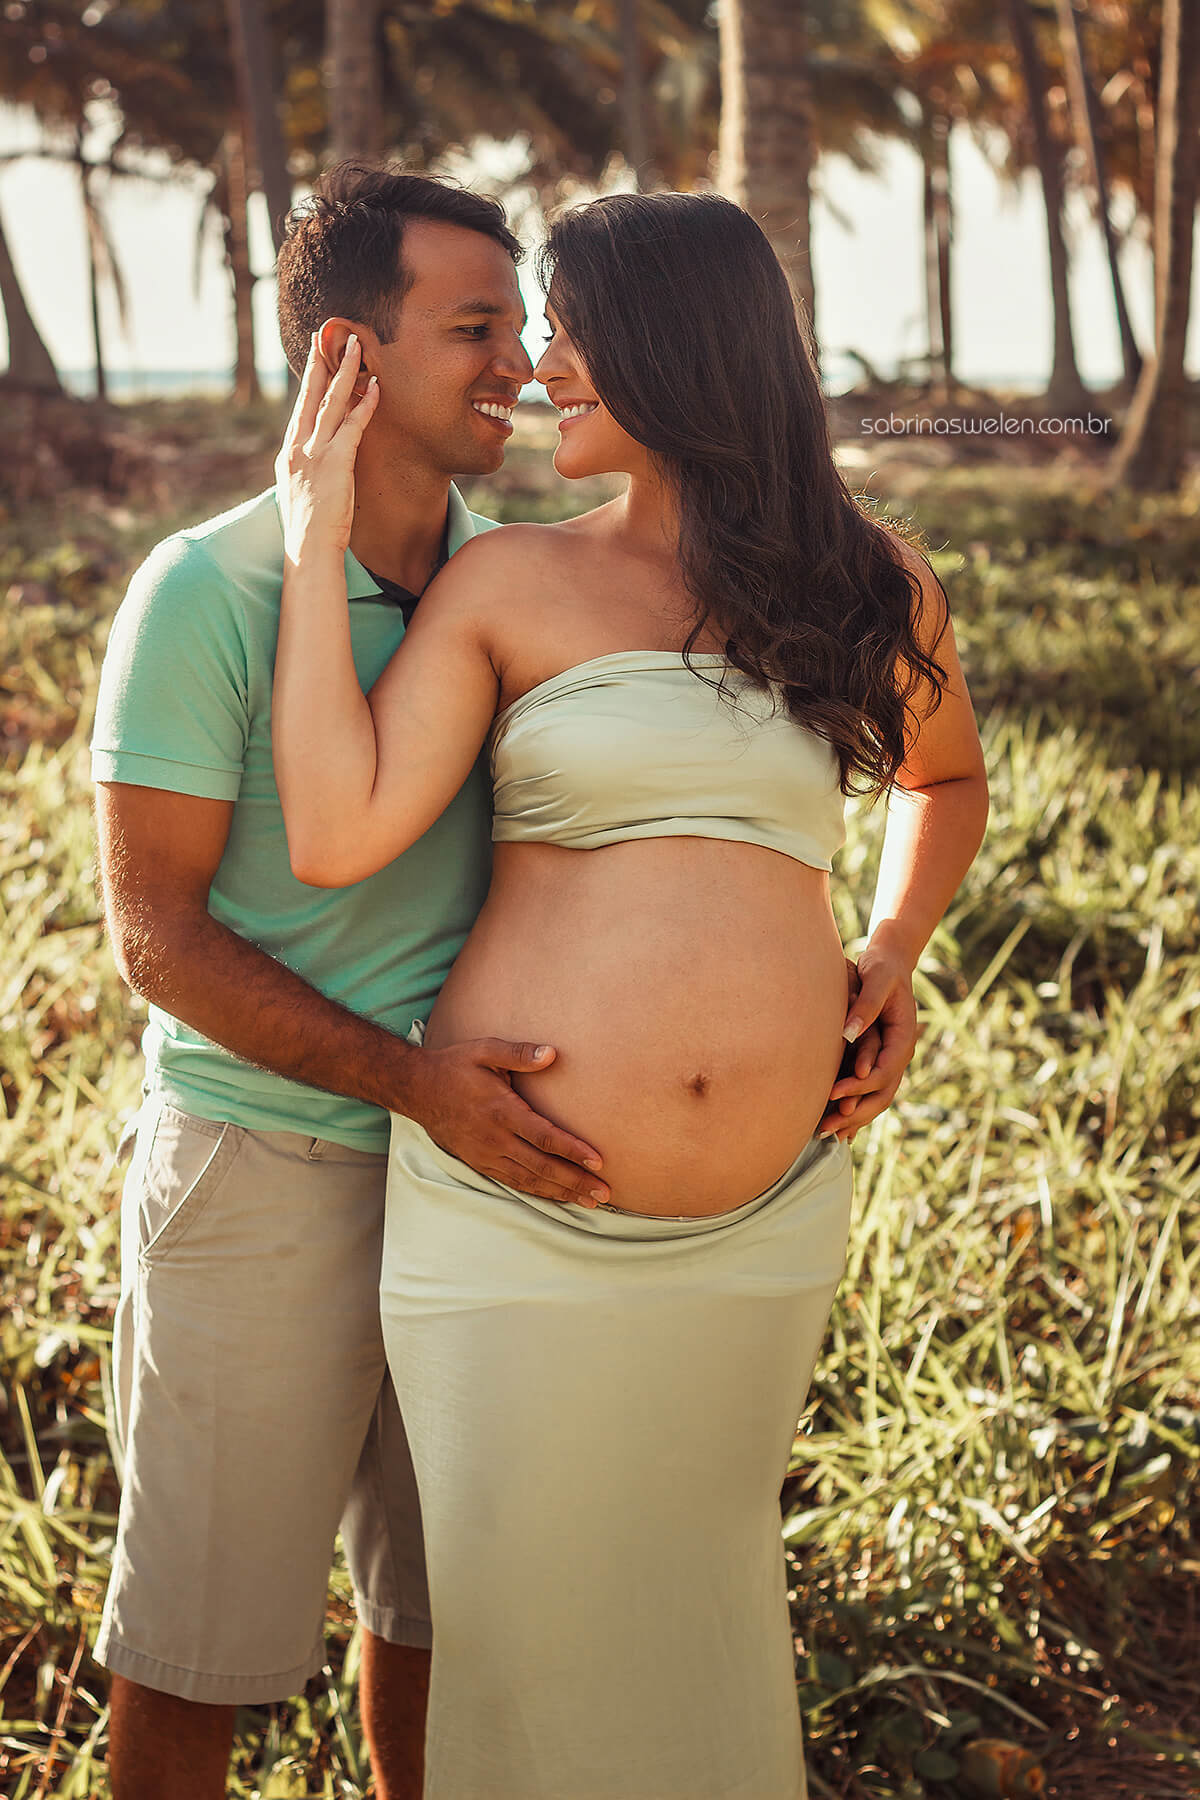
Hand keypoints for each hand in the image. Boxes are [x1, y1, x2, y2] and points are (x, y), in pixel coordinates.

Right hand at [275, 332, 378, 562]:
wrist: (307, 550)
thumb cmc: (308, 532)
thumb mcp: (303, 494)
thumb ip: (309, 472)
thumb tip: (320, 464)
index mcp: (289, 454)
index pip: (301, 408)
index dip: (309, 380)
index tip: (314, 355)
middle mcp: (298, 447)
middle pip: (310, 395)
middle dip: (321, 362)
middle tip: (328, 334)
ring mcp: (315, 453)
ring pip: (330, 402)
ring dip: (345, 371)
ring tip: (355, 346)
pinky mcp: (334, 463)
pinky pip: (352, 426)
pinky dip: (364, 405)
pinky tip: (375, 387)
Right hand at [405, 1038, 610, 1207]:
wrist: (417, 1089)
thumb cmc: (455, 1066)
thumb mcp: (485, 1050)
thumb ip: (519, 1053)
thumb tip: (552, 1053)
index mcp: (501, 1111)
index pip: (544, 1136)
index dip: (572, 1150)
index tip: (598, 1161)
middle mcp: (495, 1139)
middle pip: (542, 1166)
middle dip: (575, 1181)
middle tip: (604, 1193)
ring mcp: (487, 1155)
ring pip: (529, 1180)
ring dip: (561, 1192)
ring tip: (590, 1201)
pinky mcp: (480, 1163)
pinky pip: (514, 1182)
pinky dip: (538, 1192)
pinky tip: (557, 1196)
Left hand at [815, 946, 917, 1141]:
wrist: (890, 965)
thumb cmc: (882, 968)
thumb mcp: (877, 978)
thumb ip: (866, 1005)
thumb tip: (848, 1034)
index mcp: (903, 1039)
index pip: (883, 1072)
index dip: (858, 1086)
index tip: (832, 1093)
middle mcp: (898, 1055)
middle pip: (882, 1094)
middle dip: (855, 1113)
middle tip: (825, 1127)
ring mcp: (889, 1060)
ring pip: (876, 1099)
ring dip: (853, 1118)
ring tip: (825, 1133)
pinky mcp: (877, 1060)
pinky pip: (868, 1092)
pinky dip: (854, 1109)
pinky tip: (836, 1125)